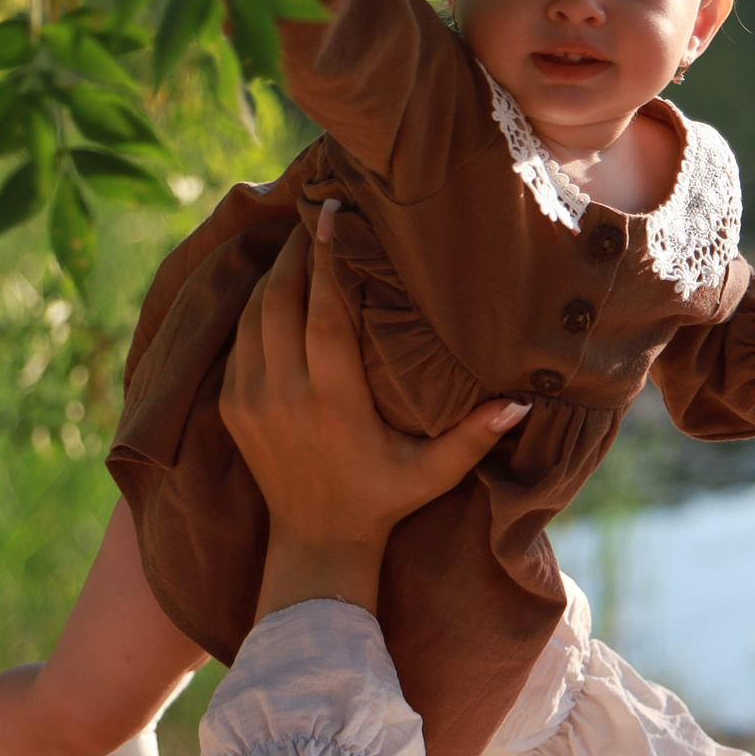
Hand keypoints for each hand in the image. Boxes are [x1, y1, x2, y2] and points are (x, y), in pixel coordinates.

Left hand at [221, 226, 528, 618]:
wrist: (315, 543)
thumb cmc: (383, 500)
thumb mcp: (433, 473)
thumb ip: (475, 436)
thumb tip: (523, 399)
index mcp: (332, 403)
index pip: (324, 314)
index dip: (328, 259)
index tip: (333, 212)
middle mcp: (283, 394)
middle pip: (281, 298)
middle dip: (299, 251)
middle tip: (319, 212)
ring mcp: (250, 398)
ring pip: (254, 313)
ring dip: (276, 274)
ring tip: (302, 242)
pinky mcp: (231, 405)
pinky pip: (240, 338)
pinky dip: (258, 305)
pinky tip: (280, 286)